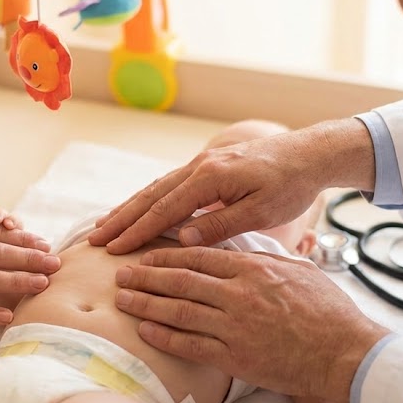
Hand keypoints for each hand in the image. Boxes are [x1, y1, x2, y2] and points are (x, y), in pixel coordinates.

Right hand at [88, 119, 374, 253]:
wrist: (309, 153)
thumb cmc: (290, 184)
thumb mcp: (262, 210)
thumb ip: (222, 224)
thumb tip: (184, 238)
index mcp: (210, 177)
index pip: (164, 210)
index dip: (136, 231)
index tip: (113, 249)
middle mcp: (200, 167)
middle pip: (151, 196)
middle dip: (121, 219)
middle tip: (93, 240)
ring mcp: (202, 164)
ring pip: (157, 188)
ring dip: (129, 208)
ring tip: (105, 226)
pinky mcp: (208, 168)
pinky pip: (170, 185)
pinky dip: (149, 199)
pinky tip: (138, 209)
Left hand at [113, 247, 388, 402]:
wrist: (346, 351)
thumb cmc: (328, 310)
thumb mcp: (296, 270)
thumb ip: (262, 259)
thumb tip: (237, 248)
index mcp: (253, 268)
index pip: (198, 256)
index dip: (166, 255)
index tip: (145, 255)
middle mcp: (239, 294)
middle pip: (181, 281)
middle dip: (146, 277)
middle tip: (121, 274)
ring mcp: (236, 327)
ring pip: (179, 311)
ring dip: (146, 304)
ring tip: (122, 299)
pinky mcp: (237, 358)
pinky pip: (191, 346)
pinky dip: (164, 337)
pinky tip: (145, 330)